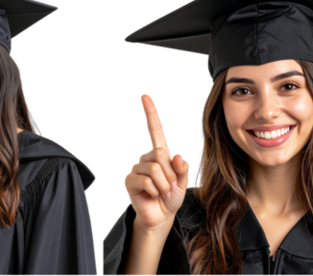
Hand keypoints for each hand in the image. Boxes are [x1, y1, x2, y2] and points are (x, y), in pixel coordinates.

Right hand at [123, 94, 190, 231]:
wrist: (161, 216)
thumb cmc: (171, 196)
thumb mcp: (183, 182)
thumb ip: (183, 168)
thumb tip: (177, 155)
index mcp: (160, 153)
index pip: (155, 130)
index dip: (150, 113)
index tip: (145, 96)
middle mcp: (146, 158)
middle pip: (160, 154)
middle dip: (170, 173)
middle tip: (169, 186)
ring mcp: (135, 168)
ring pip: (154, 168)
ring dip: (163, 184)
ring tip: (161, 191)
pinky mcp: (128, 180)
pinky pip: (146, 180)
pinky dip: (154, 190)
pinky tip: (152, 195)